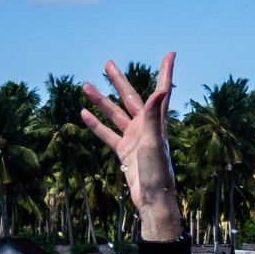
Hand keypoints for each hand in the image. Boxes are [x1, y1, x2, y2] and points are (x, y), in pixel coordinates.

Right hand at [82, 52, 182, 241]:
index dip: (166, 72)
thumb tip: (159, 91)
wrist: (152, 199)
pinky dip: (96, 124)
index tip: (170, 54)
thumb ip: (153, 116)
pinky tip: (83, 113)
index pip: (162, 91)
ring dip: (101, 101)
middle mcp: (146, 127)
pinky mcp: (124, 152)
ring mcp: (134, 139)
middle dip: (119, 81)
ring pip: (114, 114)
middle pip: (131, 98)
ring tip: (85, 85)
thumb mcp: (153, 142)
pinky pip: (107, 134)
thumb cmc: (157, 172)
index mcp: (157, 122)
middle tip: (107, 63)